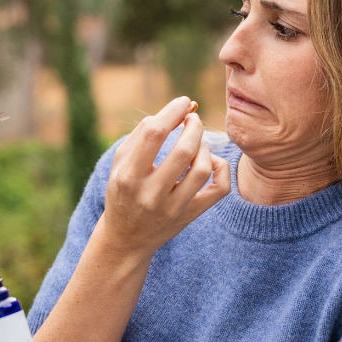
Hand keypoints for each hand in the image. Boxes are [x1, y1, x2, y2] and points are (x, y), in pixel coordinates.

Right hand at [96, 96, 230, 258]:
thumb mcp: (120, 164)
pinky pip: (218, 190)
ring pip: (202, 169)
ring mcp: (173, 208)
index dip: (172, 112)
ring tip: (196, 141)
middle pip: (183, 151)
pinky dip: (221, 170)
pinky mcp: (190, 216)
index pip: (154, 134)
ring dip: (204, 147)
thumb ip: (141, 135)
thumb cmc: (122, 191)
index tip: (182, 102)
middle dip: (194, 126)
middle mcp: (151, 194)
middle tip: (193, 118)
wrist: (126, 239)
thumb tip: (172, 112)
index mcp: (129, 176)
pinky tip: (212, 161)